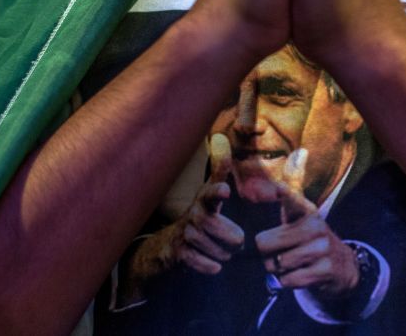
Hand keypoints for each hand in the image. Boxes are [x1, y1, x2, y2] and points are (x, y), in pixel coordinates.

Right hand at [131, 135, 244, 281]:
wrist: (166, 249)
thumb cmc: (197, 218)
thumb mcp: (208, 192)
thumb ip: (219, 169)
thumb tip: (221, 137)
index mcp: (203, 200)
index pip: (209, 192)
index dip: (216, 191)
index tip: (225, 191)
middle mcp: (192, 215)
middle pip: (209, 223)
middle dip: (227, 234)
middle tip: (239, 241)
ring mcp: (183, 235)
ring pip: (205, 244)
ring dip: (219, 251)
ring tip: (227, 254)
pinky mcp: (176, 254)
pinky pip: (193, 260)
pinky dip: (206, 265)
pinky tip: (215, 267)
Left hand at [253, 149, 359, 297]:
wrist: (342, 266)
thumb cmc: (309, 239)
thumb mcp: (299, 216)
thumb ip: (289, 193)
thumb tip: (293, 161)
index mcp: (305, 211)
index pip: (292, 200)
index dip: (284, 194)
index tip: (279, 188)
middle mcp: (315, 226)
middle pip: (265, 243)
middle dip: (266, 254)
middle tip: (277, 252)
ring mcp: (322, 249)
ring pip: (276, 264)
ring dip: (277, 270)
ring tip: (290, 264)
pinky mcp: (325, 270)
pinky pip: (288, 280)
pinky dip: (287, 282)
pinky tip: (299, 274)